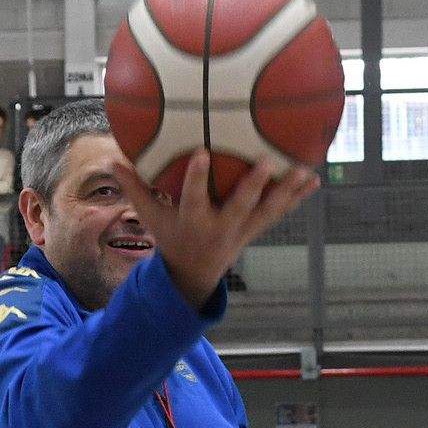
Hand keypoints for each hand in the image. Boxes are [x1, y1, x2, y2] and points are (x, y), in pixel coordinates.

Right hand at [114, 150, 319, 308]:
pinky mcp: (256, 229)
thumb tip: (112, 158)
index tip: (204, 154)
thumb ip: (135, 188)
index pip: (194, 198)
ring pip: (268, 210)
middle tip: (268, 162)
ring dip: (288, 192)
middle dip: (254, 186)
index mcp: (194, 221)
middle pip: (240, 206)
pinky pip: (280, 213)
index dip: (198, 178)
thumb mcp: (150, 217)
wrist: (195, 273)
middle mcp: (221, 227)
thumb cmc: (171, 237)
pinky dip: (297, 198)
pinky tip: (315, 179)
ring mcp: (242, 230)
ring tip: (306, 170)